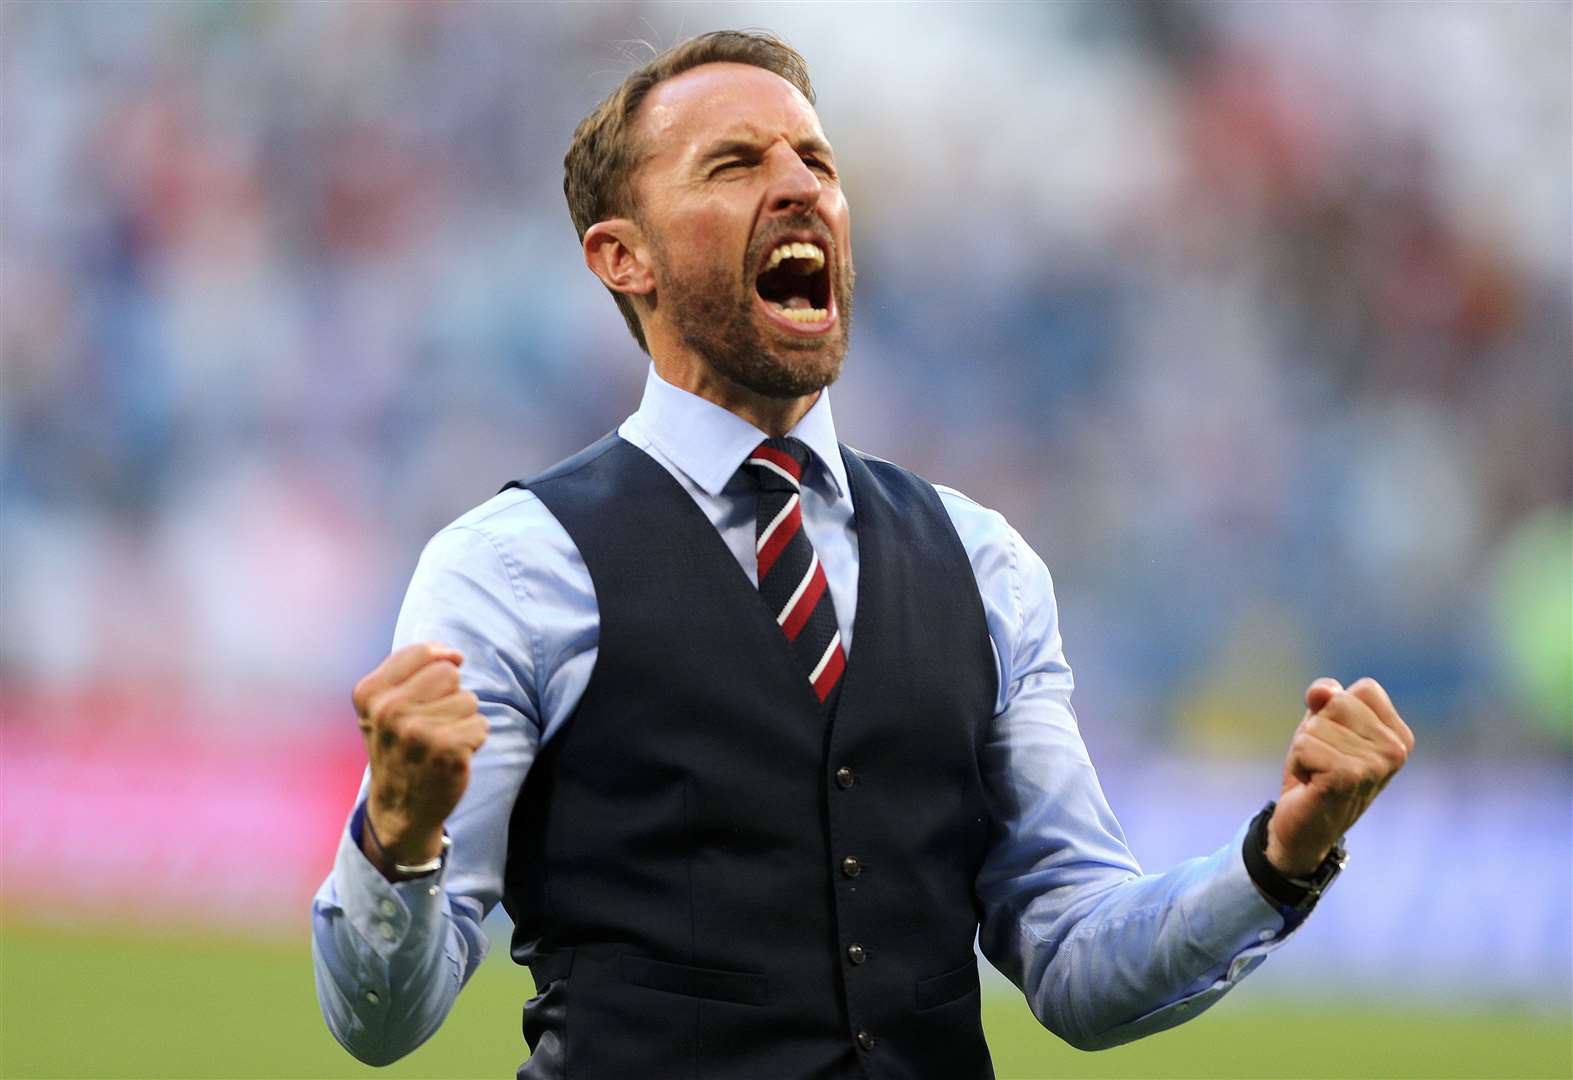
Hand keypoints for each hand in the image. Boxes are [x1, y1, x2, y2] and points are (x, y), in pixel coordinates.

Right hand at [352, 642, 486, 876]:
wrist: (399, 809)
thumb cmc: (398, 747)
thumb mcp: (382, 705)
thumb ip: (411, 669)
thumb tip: (454, 655)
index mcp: (370, 693)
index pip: (423, 653)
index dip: (437, 666)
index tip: (430, 692)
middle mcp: (389, 711)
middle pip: (449, 673)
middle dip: (449, 695)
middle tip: (432, 724)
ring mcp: (417, 732)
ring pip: (468, 699)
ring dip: (462, 720)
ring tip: (440, 742)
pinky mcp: (447, 752)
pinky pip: (481, 724)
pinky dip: (473, 739)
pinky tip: (452, 756)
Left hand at [1267, 677, 1413, 876]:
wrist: (1306, 828)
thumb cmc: (1317, 770)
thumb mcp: (1321, 724)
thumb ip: (1325, 697)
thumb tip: (1322, 692)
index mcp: (1400, 735)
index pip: (1365, 689)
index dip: (1337, 709)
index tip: (1337, 741)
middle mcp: (1396, 750)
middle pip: (1338, 702)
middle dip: (1317, 728)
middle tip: (1323, 760)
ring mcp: (1376, 766)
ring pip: (1316, 725)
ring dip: (1305, 748)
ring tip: (1318, 773)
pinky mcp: (1349, 777)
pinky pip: (1304, 746)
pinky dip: (1298, 763)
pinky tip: (1312, 783)